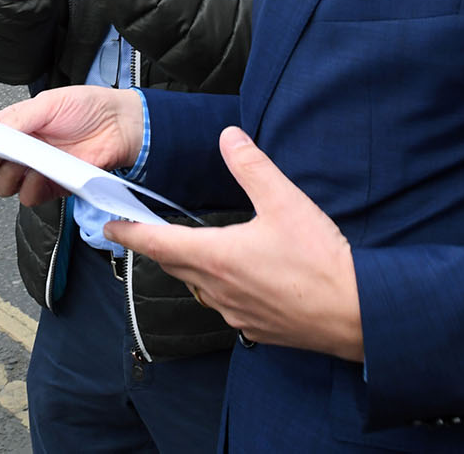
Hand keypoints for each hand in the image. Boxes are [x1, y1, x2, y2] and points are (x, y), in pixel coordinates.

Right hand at [0, 86, 143, 204]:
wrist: (121, 126)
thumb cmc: (89, 107)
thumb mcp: (49, 103)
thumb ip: (17, 117)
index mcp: (18, 125)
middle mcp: (23, 149)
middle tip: (0, 155)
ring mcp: (37, 169)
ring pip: (5, 186)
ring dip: (8, 179)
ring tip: (24, 166)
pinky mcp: (52, 186)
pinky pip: (30, 197)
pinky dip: (30, 191)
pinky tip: (40, 178)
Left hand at [105, 127, 363, 361]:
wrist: (356, 315)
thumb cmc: (321, 262)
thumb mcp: (286, 202)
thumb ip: (252, 166)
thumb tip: (228, 136)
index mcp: (216, 257)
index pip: (156, 242)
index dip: (128, 232)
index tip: (107, 226)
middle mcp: (217, 289)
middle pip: (172, 265)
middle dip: (155, 246)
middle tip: (142, 230)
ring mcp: (234, 312)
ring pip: (198, 286)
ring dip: (188, 266)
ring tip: (188, 247)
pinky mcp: (255, 327)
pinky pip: (224, 305)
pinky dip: (218, 286)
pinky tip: (236, 275)